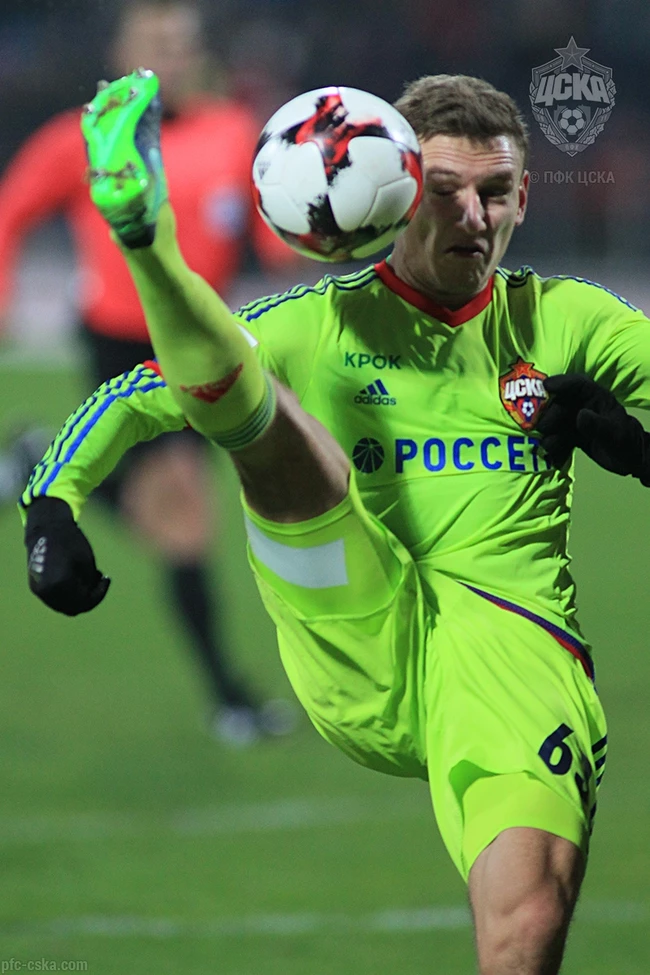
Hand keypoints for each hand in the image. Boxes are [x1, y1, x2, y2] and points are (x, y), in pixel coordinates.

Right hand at [24, 496, 110, 614]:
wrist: (46, 527)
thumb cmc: (71, 541)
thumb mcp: (87, 563)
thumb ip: (89, 585)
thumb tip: (90, 599)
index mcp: (61, 584)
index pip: (84, 602)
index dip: (99, 593)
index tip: (107, 579)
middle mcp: (47, 591)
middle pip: (73, 608)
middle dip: (89, 598)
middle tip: (99, 582)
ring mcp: (39, 590)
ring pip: (63, 606)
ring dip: (77, 598)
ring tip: (88, 579)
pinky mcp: (35, 587)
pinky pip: (54, 599)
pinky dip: (67, 595)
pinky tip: (76, 580)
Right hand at [537, 374, 649, 483]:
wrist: (630, 459)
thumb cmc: (626, 441)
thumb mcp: (614, 432)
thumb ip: (597, 424)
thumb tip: (580, 415)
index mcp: (596, 397)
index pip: (577, 384)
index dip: (561, 382)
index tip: (545, 385)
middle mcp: (582, 406)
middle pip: (560, 403)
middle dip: (549, 413)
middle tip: (542, 427)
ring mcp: (575, 421)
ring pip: (555, 420)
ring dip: (548, 431)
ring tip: (547, 443)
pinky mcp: (570, 435)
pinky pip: (556, 436)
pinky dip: (552, 444)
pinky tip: (551, 452)